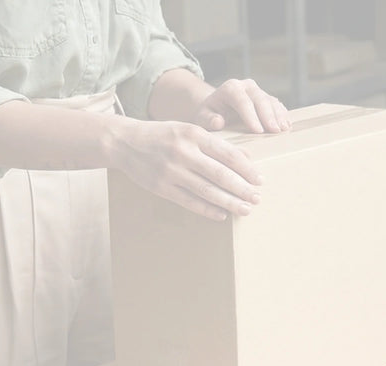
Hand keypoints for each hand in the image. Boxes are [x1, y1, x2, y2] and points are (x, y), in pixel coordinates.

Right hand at [108, 119, 261, 220]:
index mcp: (193, 134)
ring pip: (206, 191)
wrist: (125, 142)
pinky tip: (222, 214)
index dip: (246, 169)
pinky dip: (207, 209)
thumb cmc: (164, 135)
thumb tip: (245, 159)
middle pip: (219, 174)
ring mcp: (170, 171)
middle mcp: (183, 152)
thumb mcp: (188, 131)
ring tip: (245, 209)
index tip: (260, 179)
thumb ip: (215, 144)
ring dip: (229, 202)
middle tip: (258, 198)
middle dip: (242, 188)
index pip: (227, 154)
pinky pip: (189, 201)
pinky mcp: (161, 187)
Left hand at [194, 79, 290, 132]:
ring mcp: (258, 91)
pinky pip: (277, 105)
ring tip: (284, 129)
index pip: (242, 100)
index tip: (257, 130)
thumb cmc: (210, 115)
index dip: (251, 115)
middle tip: (274, 131)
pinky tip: (287, 125)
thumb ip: (208, 119)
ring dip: (278, 115)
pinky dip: (282, 115)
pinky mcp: (267, 98)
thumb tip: (218, 122)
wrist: (218, 109)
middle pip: (260, 99)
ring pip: (271, 101)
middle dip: (268, 116)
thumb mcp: (203, 117)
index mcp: (230, 88)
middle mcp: (246, 86)